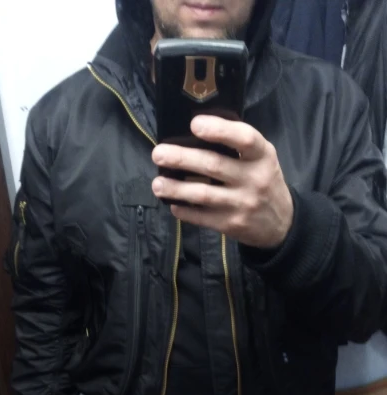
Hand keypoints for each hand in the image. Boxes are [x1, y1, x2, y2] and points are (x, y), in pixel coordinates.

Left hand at [152, 115, 293, 248]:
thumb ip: (238, 146)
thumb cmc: (264, 182)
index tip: (194, 124)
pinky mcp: (231, 224)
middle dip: (182, 158)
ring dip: (176, 189)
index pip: (244, 138)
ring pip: (203, 194)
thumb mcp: (262, 159)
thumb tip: (195, 134)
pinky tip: (173, 204)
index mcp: (262, 156)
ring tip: (157, 184)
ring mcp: (242, 204)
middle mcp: (253, 179)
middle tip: (158, 153)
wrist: (282, 224)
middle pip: (213, 165)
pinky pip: (202, 217)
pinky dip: (184, 211)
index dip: (219, 130)